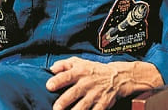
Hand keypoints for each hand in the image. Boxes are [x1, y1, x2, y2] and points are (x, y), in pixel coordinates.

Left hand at [46, 57, 162, 109]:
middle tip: (55, 108)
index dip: (58, 80)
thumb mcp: (80, 62)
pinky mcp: (103, 104)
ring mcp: (95, 94)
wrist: (118, 77)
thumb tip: (51, 69)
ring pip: (83, 105)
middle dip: (64, 101)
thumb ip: (64, 64)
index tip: (49, 86)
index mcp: (80, 72)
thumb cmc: (94, 70)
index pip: (67, 75)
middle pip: (74, 92)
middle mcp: (87, 83)